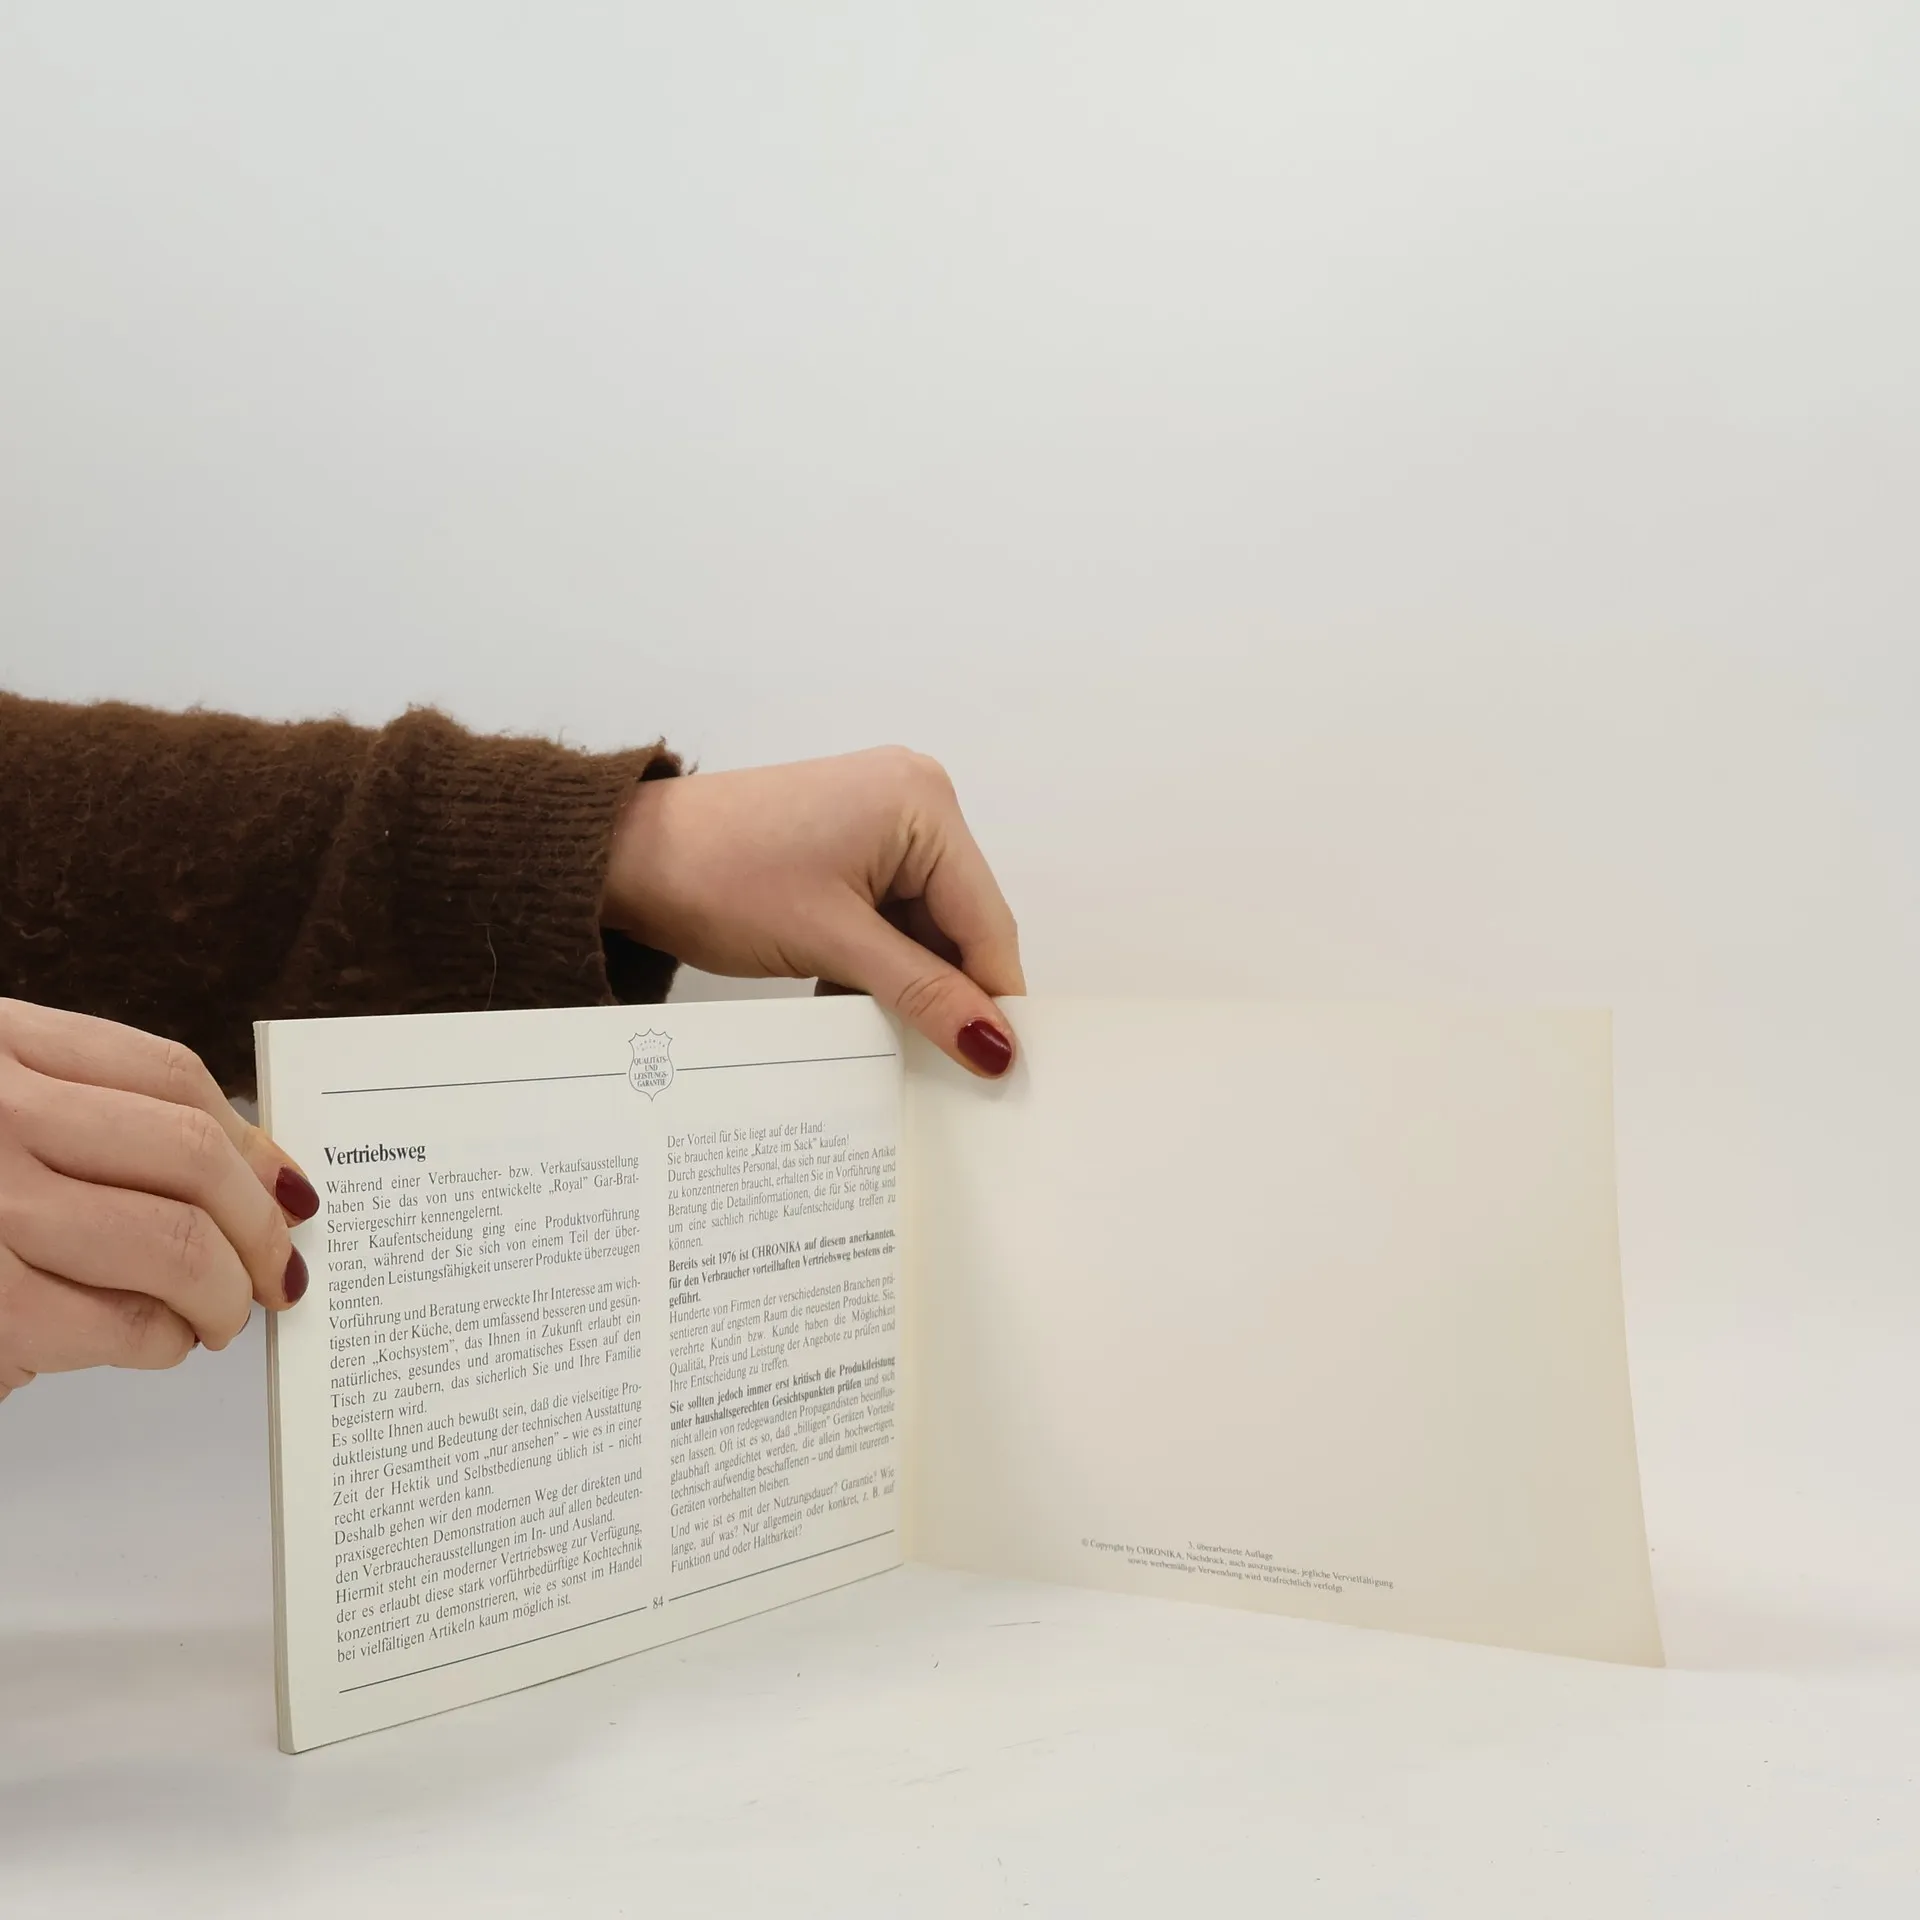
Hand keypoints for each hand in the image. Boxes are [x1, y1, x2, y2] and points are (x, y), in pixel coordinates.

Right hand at [0, 1000, 318, 1402]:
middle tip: (274, 1267)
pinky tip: (158, 1342)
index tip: (283, 1186)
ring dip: (222, 1290)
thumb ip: (93, 1118)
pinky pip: (119, 1322)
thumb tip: (255, 1172)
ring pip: (172, 1240)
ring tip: (221, 1315)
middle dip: (257, 1223)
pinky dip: (162, 1340)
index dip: (248, 1137)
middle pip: (190, 1153)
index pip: (167, 1074)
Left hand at [602, 749, 1024, 1075]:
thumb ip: (923, 994)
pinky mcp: (854, 843)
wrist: (624, 857)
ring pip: (927, 928)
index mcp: (924, 803)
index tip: (1001, 1069)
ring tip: (889, 1038)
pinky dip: (882, 964)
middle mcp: (917, 799)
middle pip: (962, 923)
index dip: (995, 998)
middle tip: (949, 1070)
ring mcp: (885, 819)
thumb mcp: (833, 943)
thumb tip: (994, 1048)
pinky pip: (894, 917)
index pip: (986, 920)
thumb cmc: (717, 878)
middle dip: (949, 991)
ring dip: (909, 984)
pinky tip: (855, 1002)